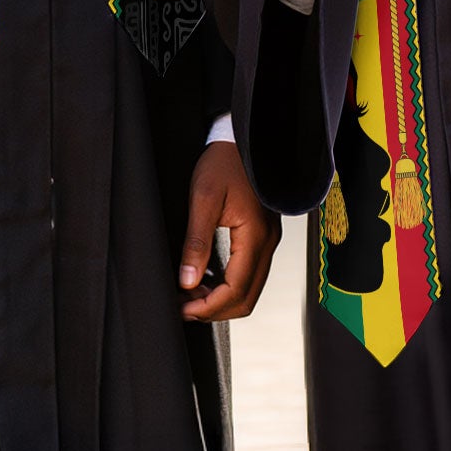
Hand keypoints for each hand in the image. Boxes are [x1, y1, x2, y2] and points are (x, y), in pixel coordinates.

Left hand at [178, 141, 279, 321]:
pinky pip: (250, 273)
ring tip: (190, 294)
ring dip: (221, 299)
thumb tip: (187, 281)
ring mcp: (268, 241)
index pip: (236, 290)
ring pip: (249, 289)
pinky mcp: (262, 237)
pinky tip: (207, 279)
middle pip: (246, 298)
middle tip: (184, 307)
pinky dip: (229, 285)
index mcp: (255, 236)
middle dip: (215, 309)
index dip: (209, 307)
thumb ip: (196, 242)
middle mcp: (267, 243)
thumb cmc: (223, 163)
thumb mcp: (203, 199)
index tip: (183, 309)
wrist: (241, 141)